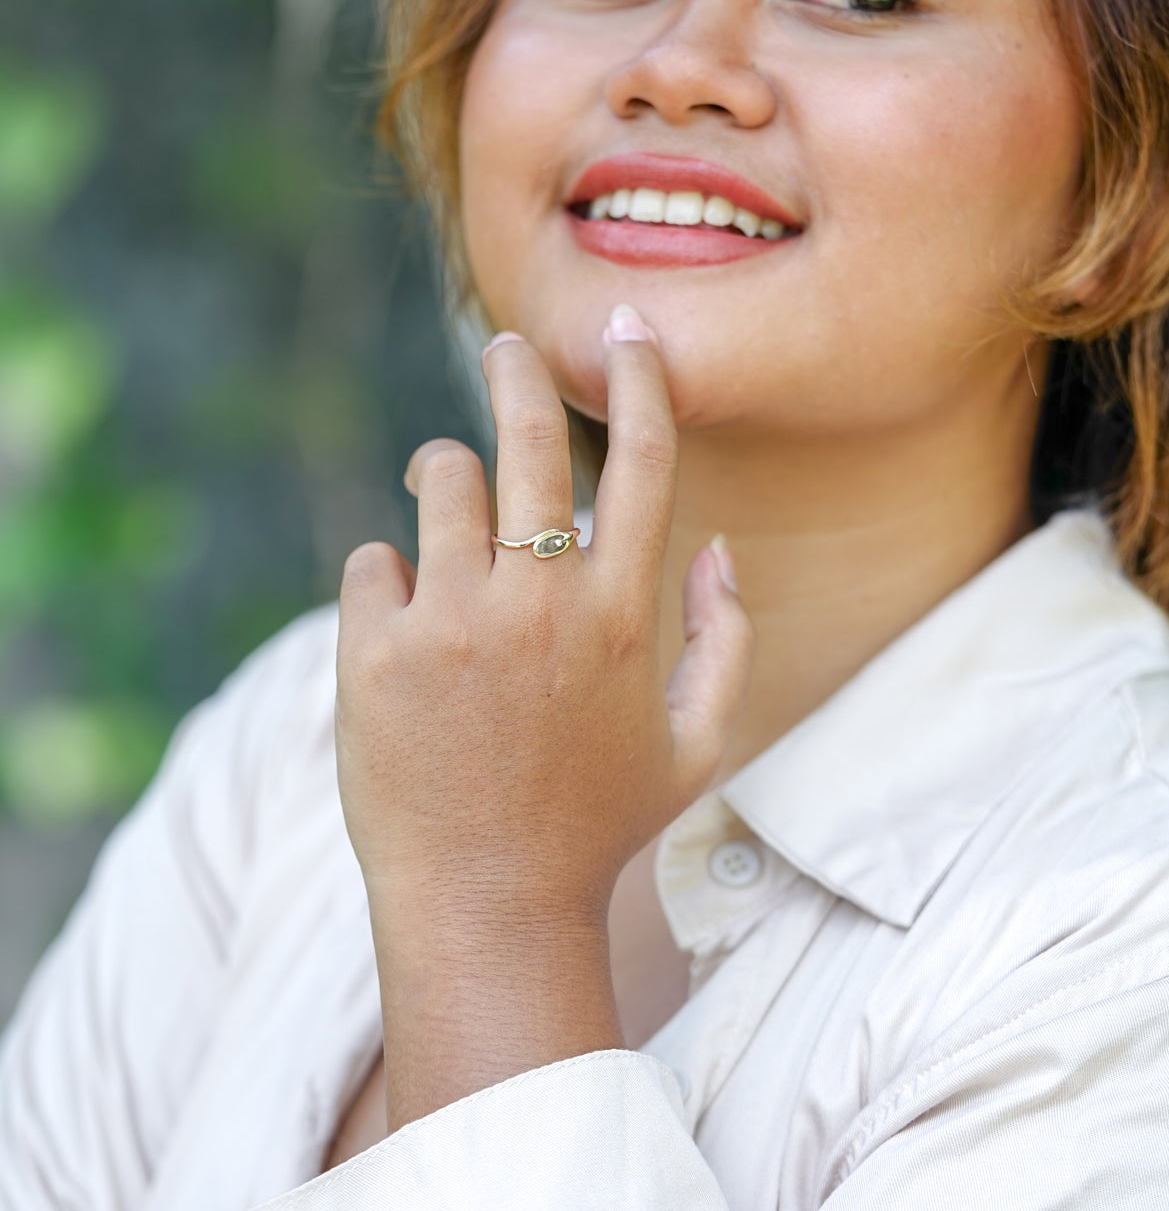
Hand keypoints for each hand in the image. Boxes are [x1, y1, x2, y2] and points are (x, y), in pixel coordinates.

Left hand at [334, 303, 752, 1121]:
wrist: (486, 909)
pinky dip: (387, 578)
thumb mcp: (694, 744)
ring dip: (442, 478)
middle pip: (526, 435)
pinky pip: (372, 561)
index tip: (629, 331)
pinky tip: (402, 626)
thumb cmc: (596, 824)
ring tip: (442, 500)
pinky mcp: (376, 653)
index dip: (643, 380)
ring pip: (439, 479)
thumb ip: (725, 639)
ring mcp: (453, 624)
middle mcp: (542, 603)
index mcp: (625, 615)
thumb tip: (720, 546)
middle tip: (505, 349)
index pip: (644, 461)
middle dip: (515, 371)